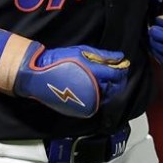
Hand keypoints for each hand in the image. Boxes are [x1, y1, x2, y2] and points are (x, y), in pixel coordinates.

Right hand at [13, 43, 129, 117]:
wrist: (39, 76)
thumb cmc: (59, 60)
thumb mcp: (82, 52)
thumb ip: (104, 56)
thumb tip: (120, 57)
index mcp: (94, 75)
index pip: (116, 75)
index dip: (122, 69)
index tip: (122, 64)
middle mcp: (93, 91)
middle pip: (115, 88)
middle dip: (118, 80)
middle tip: (115, 71)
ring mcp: (87, 102)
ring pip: (107, 97)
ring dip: (110, 88)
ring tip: (105, 79)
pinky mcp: (80, 109)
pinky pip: (96, 104)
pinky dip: (100, 96)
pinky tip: (95, 88)